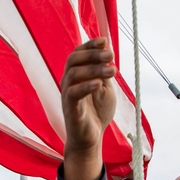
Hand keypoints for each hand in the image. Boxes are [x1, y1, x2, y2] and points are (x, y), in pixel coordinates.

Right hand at [61, 38, 115, 179]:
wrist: (91, 138)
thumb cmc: (97, 112)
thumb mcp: (105, 88)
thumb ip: (104, 71)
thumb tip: (107, 51)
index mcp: (76, 75)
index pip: (77, 53)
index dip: (89, 45)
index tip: (105, 41)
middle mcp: (68, 82)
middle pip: (73, 60)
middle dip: (93, 54)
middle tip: (111, 55)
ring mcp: (67, 95)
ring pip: (74, 74)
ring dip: (94, 69)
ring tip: (113, 71)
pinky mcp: (70, 108)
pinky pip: (73, 94)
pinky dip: (86, 86)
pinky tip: (99, 84)